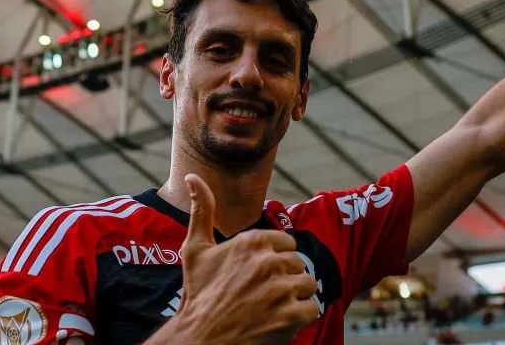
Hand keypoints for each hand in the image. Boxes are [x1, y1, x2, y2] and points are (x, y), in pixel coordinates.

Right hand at [173, 174, 318, 343]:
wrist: (200, 337)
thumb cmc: (198, 293)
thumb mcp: (196, 248)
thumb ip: (202, 209)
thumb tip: (192, 175)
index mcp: (251, 241)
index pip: (285, 243)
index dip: (273, 259)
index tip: (257, 273)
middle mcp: (269, 261)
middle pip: (297, 263)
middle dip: (284, 277)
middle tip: (261, 293)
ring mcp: (281, 289)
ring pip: (307, 284)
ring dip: (294, 296)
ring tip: (271, 306)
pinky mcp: (290, 315)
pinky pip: (312, 308)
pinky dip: (300, 316)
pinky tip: (279, 319)